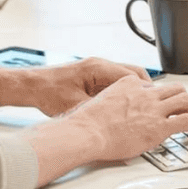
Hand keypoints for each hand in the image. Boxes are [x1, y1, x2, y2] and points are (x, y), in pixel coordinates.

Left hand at [24, 57, 151, 115]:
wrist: (32, 86)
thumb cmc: (49, 93)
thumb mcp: (77, 106)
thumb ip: (100, 110)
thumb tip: (120, 122)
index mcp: (98, 69)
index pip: (133, 76)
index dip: (146, 91)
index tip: (154, 104)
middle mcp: (99, 65)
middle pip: (133, 74)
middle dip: (145, 90)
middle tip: (154, 107)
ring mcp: (96, 70)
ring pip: (125, 78)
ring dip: (134, 92)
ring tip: (143, 109)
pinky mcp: (92, 76)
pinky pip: (114, 82)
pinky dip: (123, 93)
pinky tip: (125, 108)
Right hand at [67, 74, 187, 162]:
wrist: (89, 132)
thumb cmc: (89, 122)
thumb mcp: (102, 102)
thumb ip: (114, 102)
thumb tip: (115, 115)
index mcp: (129, 84)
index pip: (152, 86)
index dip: (159, 97)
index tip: (161, 104)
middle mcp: (144, 93)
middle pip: (173, 88)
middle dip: (182, 98)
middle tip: (185, 108)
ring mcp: (153, 108)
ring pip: (184, 99)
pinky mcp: (160, 126)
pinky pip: (187, 120)